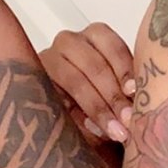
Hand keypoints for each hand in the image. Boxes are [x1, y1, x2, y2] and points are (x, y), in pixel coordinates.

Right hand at [39, 21, 135, 143]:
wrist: (63, 114)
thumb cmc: (99, 98)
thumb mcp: (114, 91)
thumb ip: (125, 95)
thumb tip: (134, 113)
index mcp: (96, 37)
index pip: (113, 48)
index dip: (125, 70)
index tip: (134, 92)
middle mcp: (71, 42)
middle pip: (95, 65)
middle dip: (114, 96)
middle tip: (128, 120)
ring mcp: (49, 59)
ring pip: (75, 80)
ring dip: (97, 108)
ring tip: (114, 130)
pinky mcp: (33, 80)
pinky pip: (55, 96)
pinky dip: (73, 115)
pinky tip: (87, 128)